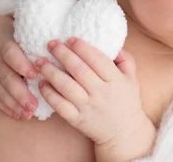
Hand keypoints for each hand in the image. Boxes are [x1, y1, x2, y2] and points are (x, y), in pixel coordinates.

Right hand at [0, 15, 38, 119]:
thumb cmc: (11, 32)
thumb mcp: (20, 27)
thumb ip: (37, 35)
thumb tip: (64, 41)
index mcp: (4, 42)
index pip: (11, 54)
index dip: (21, 65)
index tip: (35, 75)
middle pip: (6, 77)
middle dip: (20, 93)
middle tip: (33, 106)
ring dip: (13, 104)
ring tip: (28, 114)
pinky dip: (4, 106)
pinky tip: (17, 115)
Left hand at [36, 38, 155, 158]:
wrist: (124, 133)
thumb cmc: (126, 101)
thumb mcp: (132, 79)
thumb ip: (125, 60)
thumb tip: (114, 44)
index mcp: (115, 80)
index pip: (97, 60)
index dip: (82, 48)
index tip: (71, 39)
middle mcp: (101, 93)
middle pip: (79, 70)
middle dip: (63, 54)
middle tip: (51, 44)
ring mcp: (88, 107)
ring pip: (67, 87)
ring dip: (51, 72)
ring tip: (40, 61)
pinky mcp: (77, 120)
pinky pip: (60, 106)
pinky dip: (49, 94)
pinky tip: (42, 83)